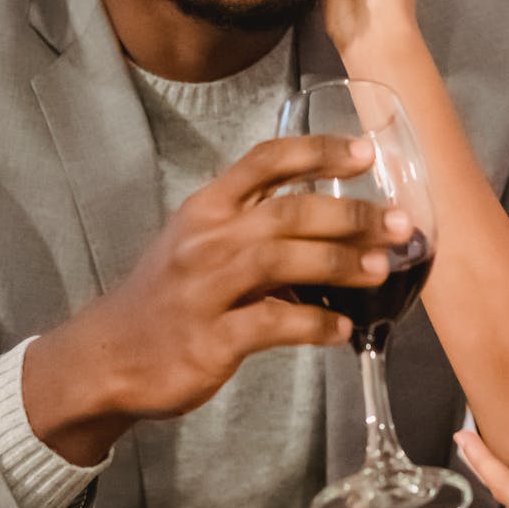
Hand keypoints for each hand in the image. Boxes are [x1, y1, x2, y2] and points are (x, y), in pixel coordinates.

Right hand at [24, 135, 407, 463]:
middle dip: (351, 213)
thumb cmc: (169, 297)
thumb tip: (337, 219)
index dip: (320, 151)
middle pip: (288, 211)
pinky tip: (343, 329)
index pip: (266, 161)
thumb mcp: (198, 242)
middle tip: (399, 222)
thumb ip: (253, 224)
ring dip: (342, 262)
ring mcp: (205, 289)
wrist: (108, 356)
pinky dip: (315, 324)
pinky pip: (274, 323)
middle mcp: (205, 240)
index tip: (367, 152)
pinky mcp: (210, 339)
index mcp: (206, 208)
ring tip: (383, 268)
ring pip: (283, 260)